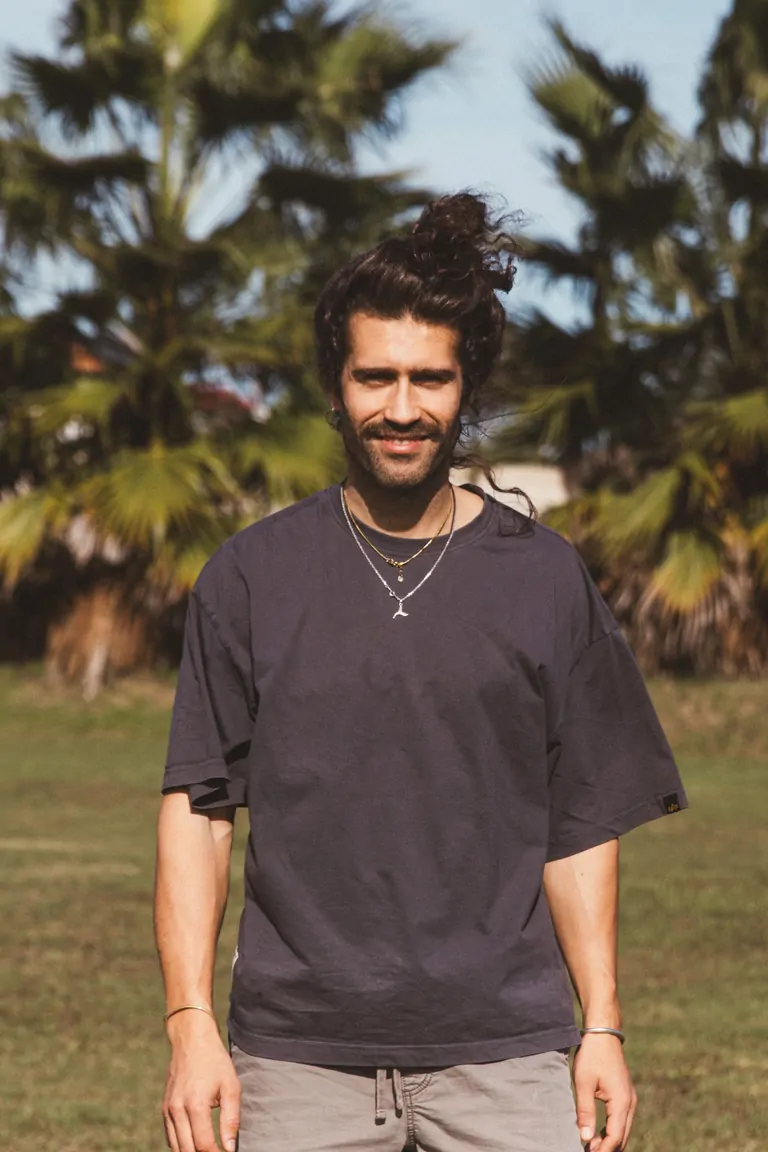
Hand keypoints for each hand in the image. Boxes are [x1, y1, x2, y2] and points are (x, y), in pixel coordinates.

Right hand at [162, 1011, 240, 1151]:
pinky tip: (195, 1143)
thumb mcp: (231, 1086)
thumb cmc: (215, 1061)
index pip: (204, 1145)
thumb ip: (231, 1119)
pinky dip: (181, 1145)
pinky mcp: (165, 1107)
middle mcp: (177, 1110)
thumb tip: (229, 1148)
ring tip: (208, 1148)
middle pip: (187, 1150)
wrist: (191, 1040)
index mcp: (195, 1105)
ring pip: (176, 1147)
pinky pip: (170, 1136)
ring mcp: (168, 1109)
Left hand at [573, 1033, 636, 1151]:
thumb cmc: (592, 1056)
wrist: (603, 1035)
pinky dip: (612, 1130)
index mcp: (621, 1102)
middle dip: (607, 1149)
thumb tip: (586, 1138)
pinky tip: (598, 1134)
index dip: (603, 1150)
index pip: (615, 1136)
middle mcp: (630, 1103)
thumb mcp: (583, 1083)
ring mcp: (630, 1099)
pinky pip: (622, 1120)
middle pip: (622, 1137)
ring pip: (623, 1130)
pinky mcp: (626, 1095)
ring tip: (591, 1147)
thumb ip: (585, 1111)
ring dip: (609, 1141)